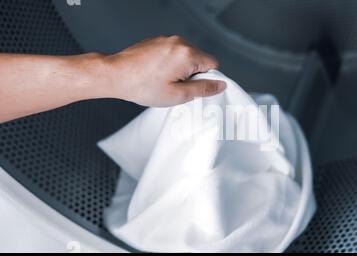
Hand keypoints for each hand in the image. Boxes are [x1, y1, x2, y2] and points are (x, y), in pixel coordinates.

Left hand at [106, 35, 225, 106]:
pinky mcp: (156, 40)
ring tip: (162, 80)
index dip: (207, 79)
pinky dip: (169, 63)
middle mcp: (178, 42)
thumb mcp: (177, 95)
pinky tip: (155, 73)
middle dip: (192, 74)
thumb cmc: (142, 86)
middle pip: (199, 59)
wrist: (114, 75)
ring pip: (185, 56)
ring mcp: (166, 39)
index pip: (213, 64)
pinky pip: (172, 52)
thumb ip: (203, 89)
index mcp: (187, 54)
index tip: (194, 87)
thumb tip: (220, 85)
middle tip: (175, 87)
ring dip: (180, 68)